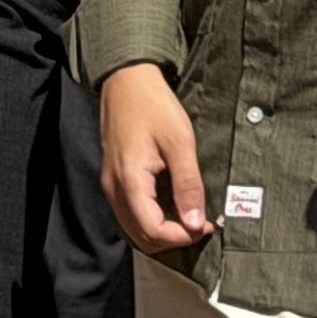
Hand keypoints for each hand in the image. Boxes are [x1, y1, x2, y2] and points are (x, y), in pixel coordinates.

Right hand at [98, 63, 212, 253]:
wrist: (126, 78)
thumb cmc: (153, 105)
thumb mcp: (180, 142)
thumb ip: (188, 185)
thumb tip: (195, 223)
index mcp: (130, 180)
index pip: (152, 230)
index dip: (182, 236)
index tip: (206, 224)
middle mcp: (114, 187)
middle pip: (140, 236)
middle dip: (172, 239)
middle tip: (200, 224)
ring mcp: (110, 182)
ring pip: (132, 227)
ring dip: (161, 232)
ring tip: (188, 218)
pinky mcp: (112, 175)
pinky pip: (128, 212)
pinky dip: (150, 219)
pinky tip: (171, 207)